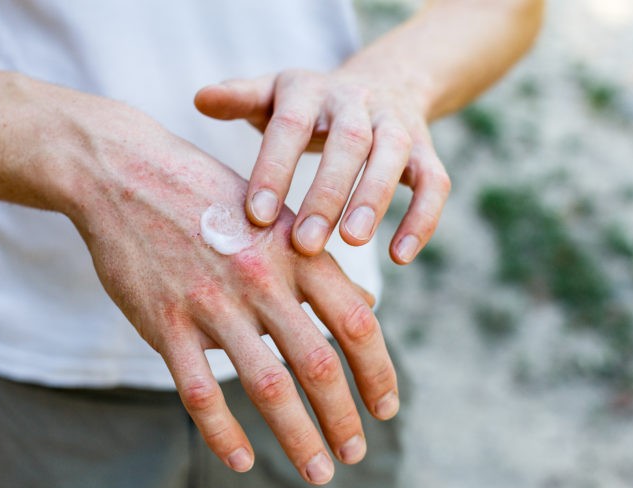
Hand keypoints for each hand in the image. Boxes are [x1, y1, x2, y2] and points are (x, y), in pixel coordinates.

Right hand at [65, 107, 398, 484]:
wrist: (125, 172)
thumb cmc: (211, 197)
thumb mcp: (277, 217)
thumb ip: (322, 267)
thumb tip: (368, 308)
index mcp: (296, 251)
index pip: (356, 323)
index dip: (378, 373)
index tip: (386, 409)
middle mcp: (261, 278)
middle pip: (318, 364)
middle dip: (344, 418)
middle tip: (357, 453)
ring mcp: (210, 301)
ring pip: (266, 386)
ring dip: (299, 437)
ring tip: (319, 470)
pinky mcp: (163, 321)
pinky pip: (197, 390)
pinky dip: (222, 432)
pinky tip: (240, 460)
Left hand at [195, 68, 451, 263]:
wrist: (380, 84)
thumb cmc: (308, 108)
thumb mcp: (272, 97)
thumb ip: (240, 99)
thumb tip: (199, 99)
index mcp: (309, 90)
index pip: (290, 126)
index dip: (275, 170)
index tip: (256, 218)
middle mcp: (356, 101)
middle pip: (348, 141)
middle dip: (326, 193)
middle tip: (305, 245)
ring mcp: (396, 124)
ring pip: (394, 156)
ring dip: (374, 199)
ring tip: (352, 242)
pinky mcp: (426, 149)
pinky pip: (434, 183)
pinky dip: (421, 219)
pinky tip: (400, 257)